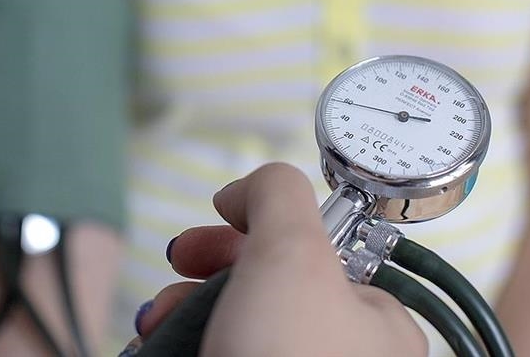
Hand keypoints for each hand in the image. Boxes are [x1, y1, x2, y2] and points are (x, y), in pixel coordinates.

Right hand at [129, 163, 426, 355]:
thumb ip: (278, 196)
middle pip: (262, 291)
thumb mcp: (294, 254)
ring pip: (234, 328)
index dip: (249, 232)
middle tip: (176, 282)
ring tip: (158, 327)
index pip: (309, 251)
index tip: (208, 228)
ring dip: (185, 316)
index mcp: (370, 317)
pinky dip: (184, 347)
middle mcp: (338, 355)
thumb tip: (250, 189)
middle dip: (205, 278)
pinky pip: (217, 355)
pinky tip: (159, 348)